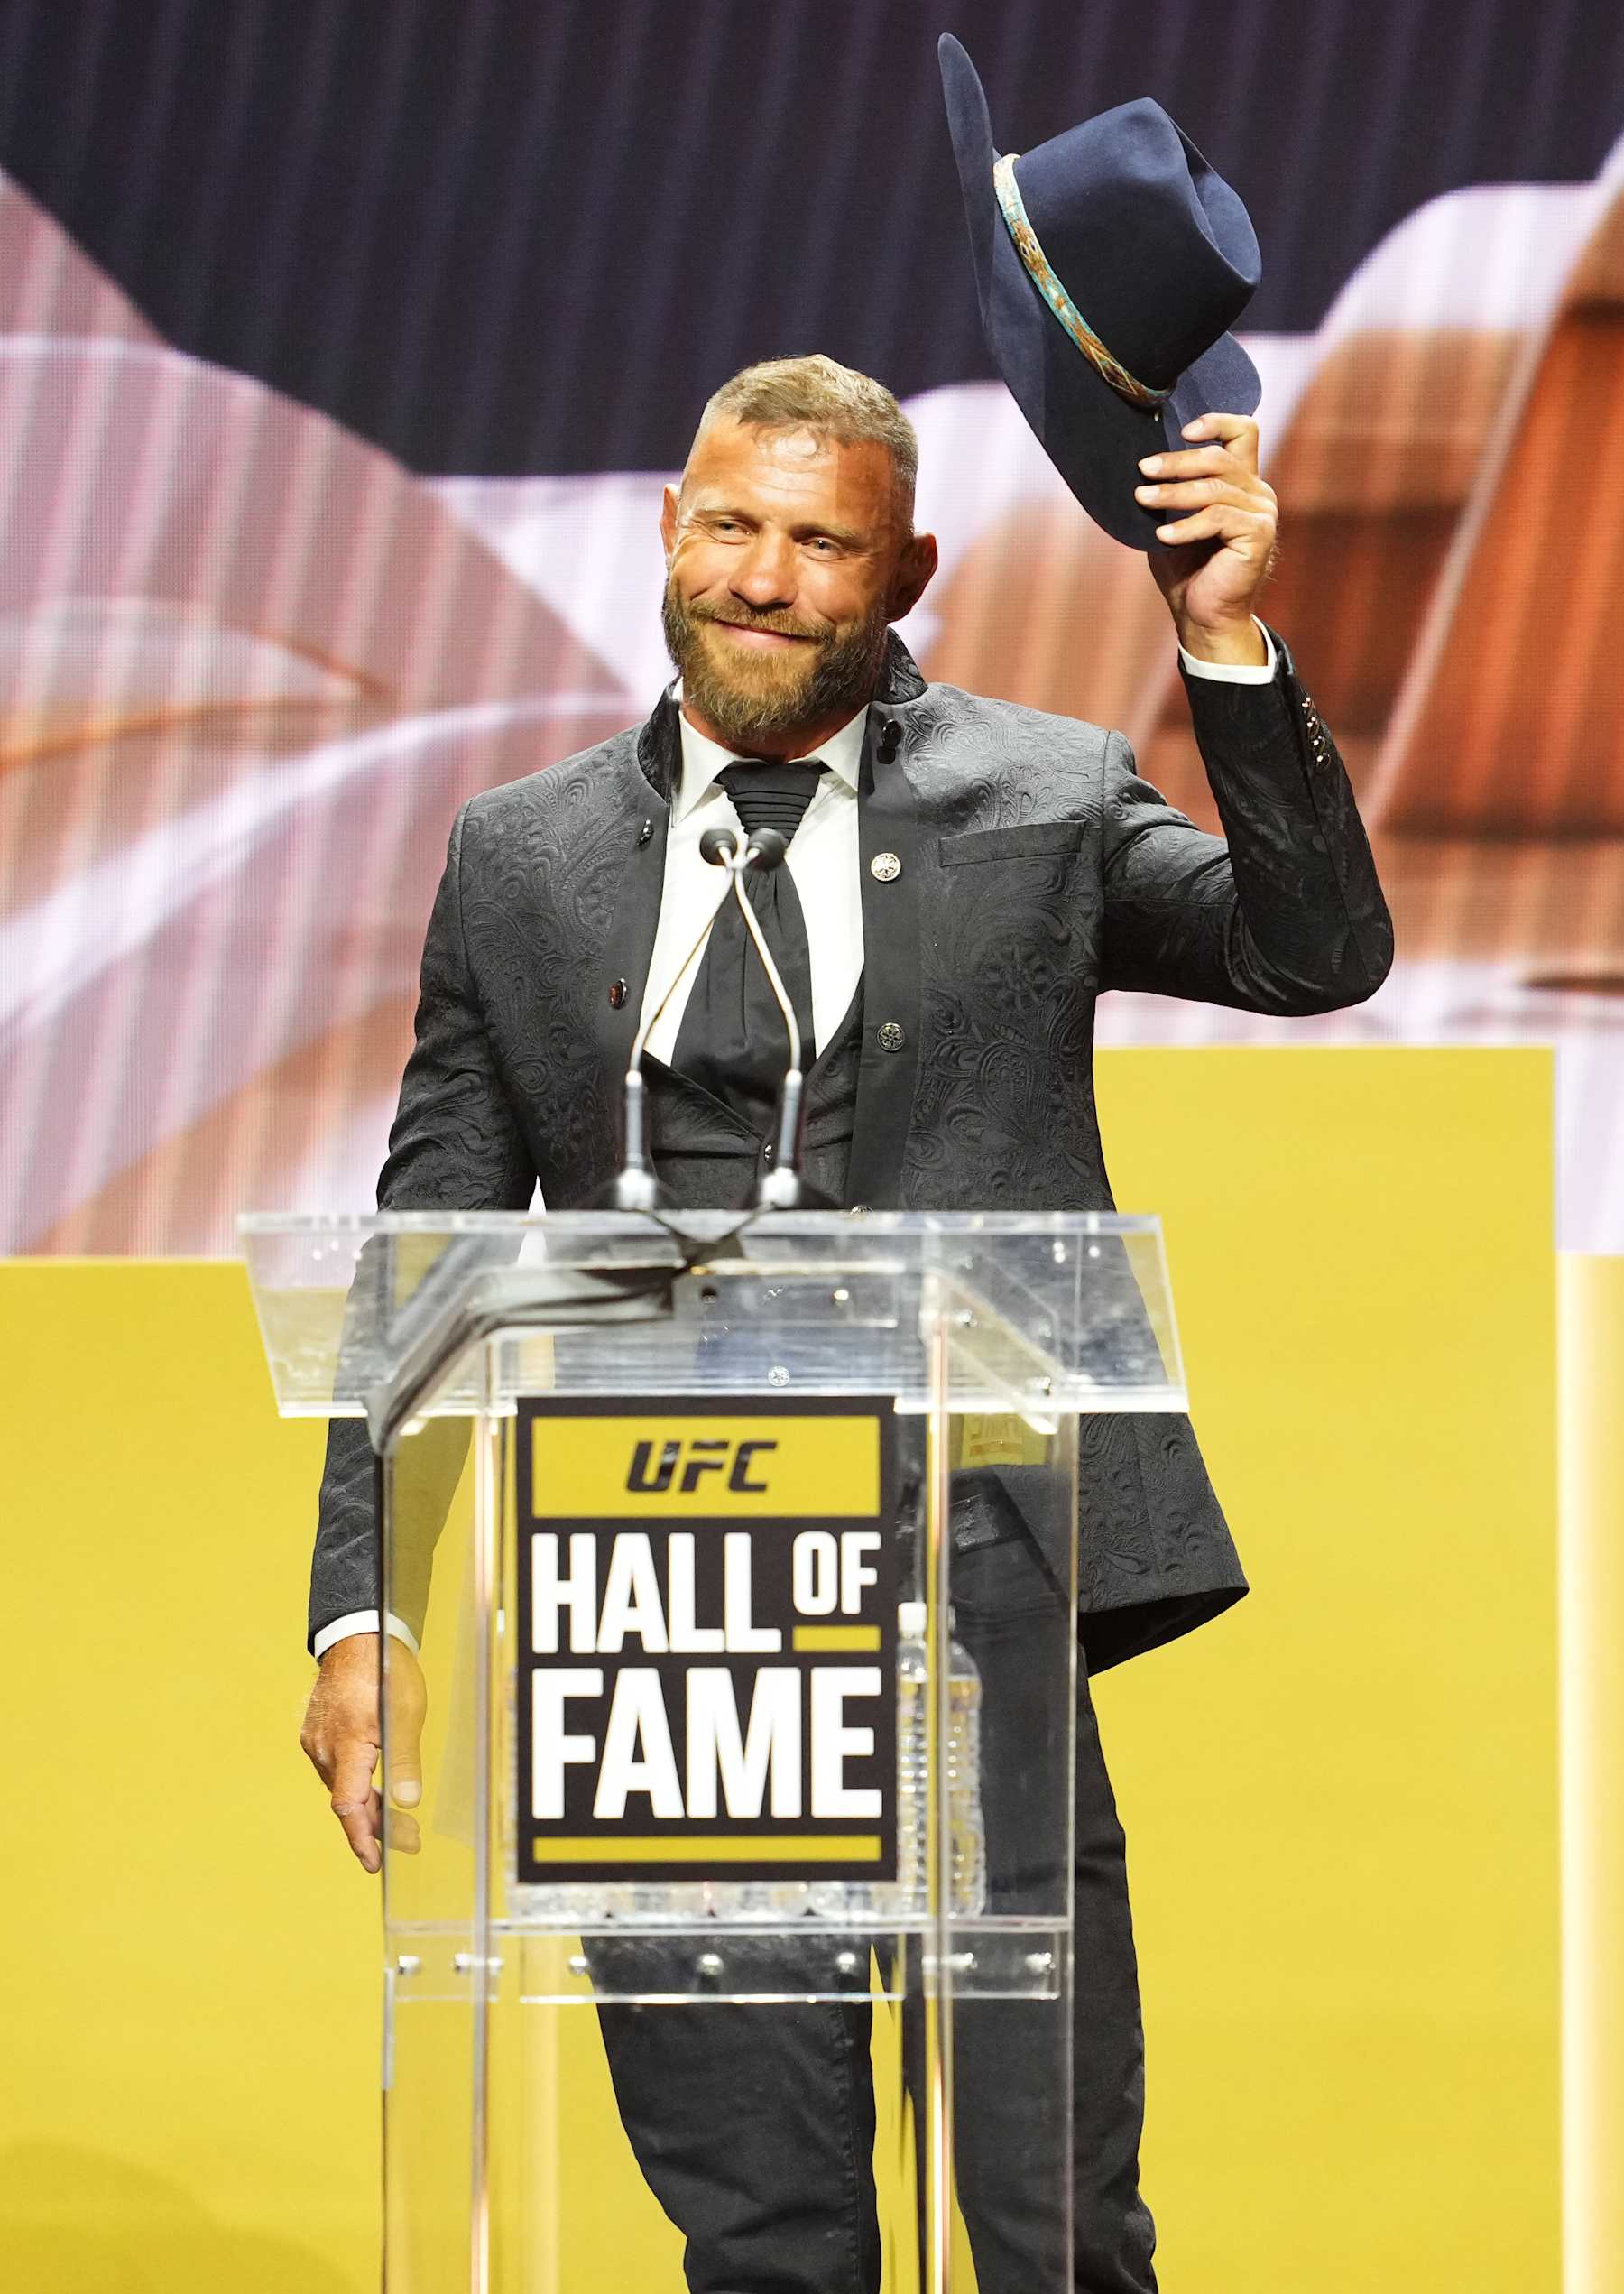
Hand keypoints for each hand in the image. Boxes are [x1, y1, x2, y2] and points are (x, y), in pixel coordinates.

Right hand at [299, 1633, 425, 1873]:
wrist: (357, 1635)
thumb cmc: (385, 1670)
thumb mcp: (406, 1713)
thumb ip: (405, 1759)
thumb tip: (408, 1802)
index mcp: (347, 1745)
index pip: (349, 1807)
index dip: (362, 1839)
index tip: (375, 1863)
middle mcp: (324, 1748)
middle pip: (348, 1801)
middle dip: (377, 1827)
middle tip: (410, 1840)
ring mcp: (317, 1740)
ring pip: (343, 1786)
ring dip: (369, 1806)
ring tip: (402, 1822)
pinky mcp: (317, 1733)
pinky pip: (337, 1769)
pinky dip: (358, 1785)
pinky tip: (379, 1789)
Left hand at [1136, 412, 1276, 664]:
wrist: (1204, 617)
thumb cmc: (1187, 571)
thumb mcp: (1173, 522)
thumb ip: (1171, 493)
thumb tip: (1142, 464)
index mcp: (1243, 483)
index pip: (1244, 432)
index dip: (1217, 422)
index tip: (1184, 431)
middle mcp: (1258, 492)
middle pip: (1219, 457)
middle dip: (1176, 462)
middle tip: (1143, 470)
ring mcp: (1262, 513)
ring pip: (1214, 488)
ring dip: (1173, 493)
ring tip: (1142, 498)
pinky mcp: (1258, 535)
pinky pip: (1218, 517)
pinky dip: (1186, 526)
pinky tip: (1162, 536)